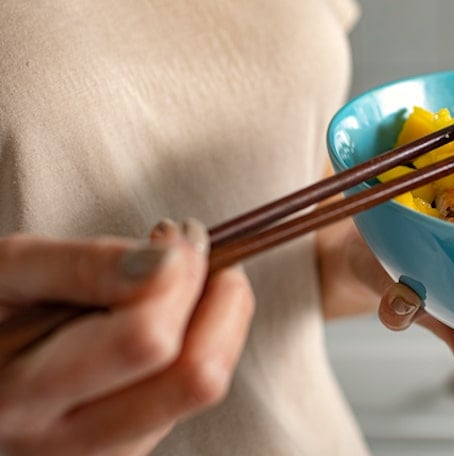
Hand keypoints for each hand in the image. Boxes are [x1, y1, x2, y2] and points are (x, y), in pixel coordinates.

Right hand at [0, 219, 254, 454]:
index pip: (145, 339)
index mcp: (22, 395)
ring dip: (217, 317)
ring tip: (178, 276)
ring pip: (207, 387)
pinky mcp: (134, 448)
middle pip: (196, 377)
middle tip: (193, 251)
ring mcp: (109, 453)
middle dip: (219, 298)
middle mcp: (70, 441)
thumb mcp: (9, 270)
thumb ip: (85, 264)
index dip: (178, 274)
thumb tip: (173, 260)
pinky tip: (166, 313)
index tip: (171, 234)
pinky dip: (204, 340)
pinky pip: (196, 393)